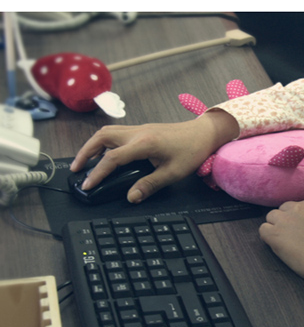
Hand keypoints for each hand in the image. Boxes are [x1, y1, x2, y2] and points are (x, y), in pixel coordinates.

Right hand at [70, 110, 238, 202]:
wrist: (203, 133)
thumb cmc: (192, 151)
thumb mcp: (172, 173)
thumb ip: (149, 185)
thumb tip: (131, 197)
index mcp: (144, 143)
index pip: (112, 158)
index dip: (97, 173)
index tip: (88, 185)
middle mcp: (138, 132)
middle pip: (102, 137)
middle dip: (85, 152)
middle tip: (76, 168)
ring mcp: (140, 129)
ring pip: (108, 132)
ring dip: (94, 145)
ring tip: (86, 162)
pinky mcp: (143, 130)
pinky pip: (117, 133)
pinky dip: (105, 143)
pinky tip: (107, 155)